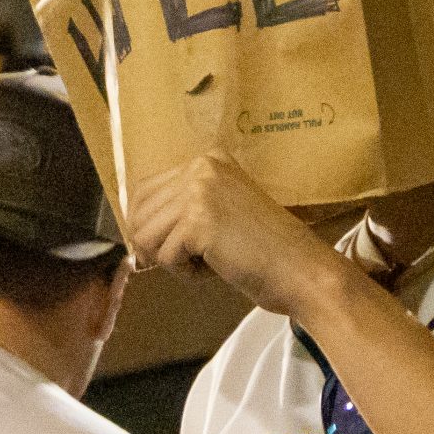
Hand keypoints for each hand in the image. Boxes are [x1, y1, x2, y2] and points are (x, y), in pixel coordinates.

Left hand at [126, 154, 356, 321]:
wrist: (300, 269)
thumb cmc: (262, 250)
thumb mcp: (219, 211)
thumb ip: (181, 207)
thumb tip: (132, 227)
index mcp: (207, 160)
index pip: (144, 190)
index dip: (147, 225)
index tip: (171, 245)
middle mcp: (200, 167)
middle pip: (139, 213)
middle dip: (157, 245)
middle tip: (193, 258)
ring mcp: (198, 190)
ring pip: (146, 236)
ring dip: (172, 260)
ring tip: (209, 261)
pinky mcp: (198, 219)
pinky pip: (165, 256)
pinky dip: (185, 273)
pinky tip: (216, 269)